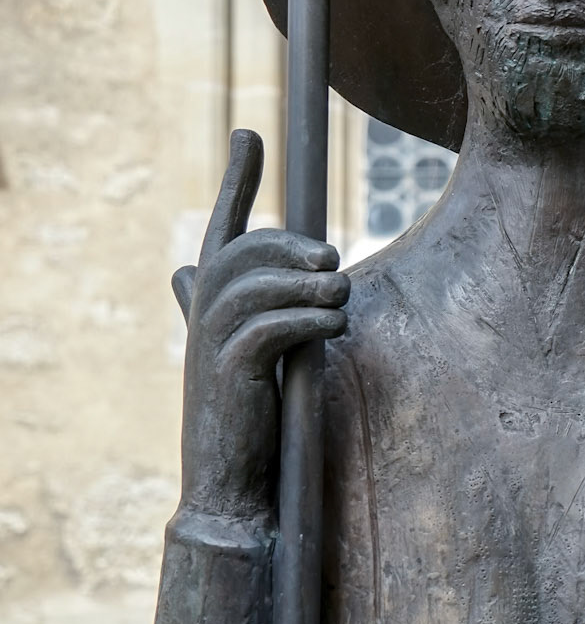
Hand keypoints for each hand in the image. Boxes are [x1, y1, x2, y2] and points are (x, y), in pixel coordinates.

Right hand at [175, 130, 349, 523]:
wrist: (232, 490)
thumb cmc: (258, 423)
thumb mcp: (265, 358)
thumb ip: (275, 316)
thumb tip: (321, 280)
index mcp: (211, 309)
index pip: (222, 233)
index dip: (236, 182)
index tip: (248, 133)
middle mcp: (202, 319)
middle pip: (241, 253)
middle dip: (289, 245)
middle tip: (332, 259)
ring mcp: (210, 347)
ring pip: (254, 287)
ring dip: (306, 284)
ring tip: (342, 293)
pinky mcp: (229, 376)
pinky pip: (268, 329)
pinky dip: (308, 319)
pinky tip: (335, 325)